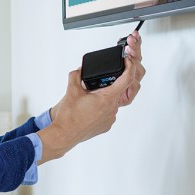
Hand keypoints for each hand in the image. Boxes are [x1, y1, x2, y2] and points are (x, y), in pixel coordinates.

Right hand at [38, 33, 143, 162]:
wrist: (64, 134)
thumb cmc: (69, 116)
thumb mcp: (71, 91)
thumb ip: (76, 76)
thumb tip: (79, 70)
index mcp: (107, 98)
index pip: (126, 79)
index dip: (129, 67)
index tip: (127, 60)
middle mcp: (113, 108)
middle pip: (119, 90)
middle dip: (110, 84)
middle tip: (97, 83)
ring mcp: (111, 118)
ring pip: (113, 102)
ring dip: (104, 97)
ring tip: (88, 99)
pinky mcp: (107, 125)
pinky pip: (109, 112)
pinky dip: (102, 107)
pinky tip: (90, 109)